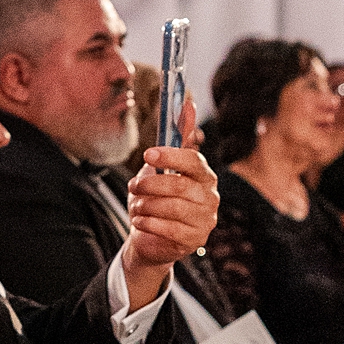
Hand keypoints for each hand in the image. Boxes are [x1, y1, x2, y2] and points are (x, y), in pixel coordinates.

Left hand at [125, 97, 219, 270]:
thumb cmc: (158, 198)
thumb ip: (178, 139)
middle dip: (150, 184)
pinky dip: (148, 223)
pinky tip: (139, 220)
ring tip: (136, 204)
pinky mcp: (194, 240)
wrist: (153, 238)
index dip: (171, 156)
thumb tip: (188, 103)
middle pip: (179, 186)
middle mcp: (210, 197)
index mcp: (205, 176)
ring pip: (172, 208)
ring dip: (146, 205)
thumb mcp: (163, 167)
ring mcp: (205, 220)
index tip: (147, 154)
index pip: (193, 161)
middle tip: (133, 185)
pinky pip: (168, 229)